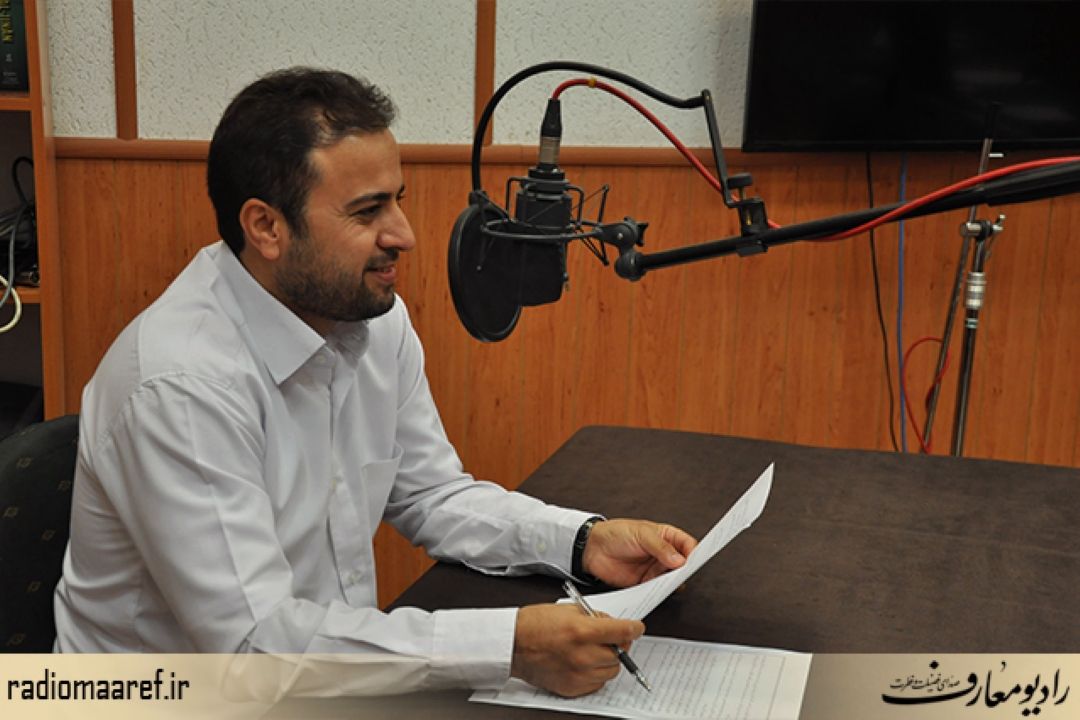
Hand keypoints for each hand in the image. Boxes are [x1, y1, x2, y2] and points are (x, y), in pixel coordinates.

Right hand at [511, 603, 643, 696]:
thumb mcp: (568, 610)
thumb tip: (612, 624)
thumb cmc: (535, 624)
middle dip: (618, 645)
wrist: (513, 644)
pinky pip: (596, 684)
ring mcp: (577, 674)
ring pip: (610, 671)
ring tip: (593, 651)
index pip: (622, 632)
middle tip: (608, 639)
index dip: (634, 628)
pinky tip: (584, 663)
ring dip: (607, 661)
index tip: (636, 628)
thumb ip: (595, 617)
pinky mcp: (571, 688)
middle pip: (619, 655)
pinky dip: (595, 674)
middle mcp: (582, 656)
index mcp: (582, 631)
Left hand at [583, 519, 697, 586]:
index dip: (694, 552)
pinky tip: (658, 591)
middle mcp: (663, 554)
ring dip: (673, 582)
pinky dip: (660, 592)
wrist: (593, 549)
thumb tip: (679, 559)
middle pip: (683, 564)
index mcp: (666, 536)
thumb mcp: (640, 534)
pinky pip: (657, 590)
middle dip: (685, 570)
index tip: (695, 560)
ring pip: (672, 579)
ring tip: (670, 583)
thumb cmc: (615, 533)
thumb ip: (660, 547)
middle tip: (683, 574)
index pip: (687, 544)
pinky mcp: (645, 583)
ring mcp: (654, 569)